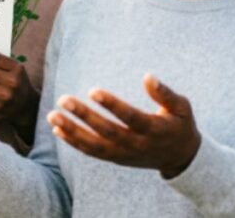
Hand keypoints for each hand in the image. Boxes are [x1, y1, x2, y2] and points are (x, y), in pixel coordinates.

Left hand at [47, 74, 201, 177]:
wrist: (180, 158)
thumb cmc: (179, 125)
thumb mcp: (182, 108)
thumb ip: (165, 93)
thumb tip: (148, 76)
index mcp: (155, 130)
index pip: (131, 117)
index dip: (112, 105)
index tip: (93, 90)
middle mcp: (138, 144)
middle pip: (107, 132)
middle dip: (84, 116)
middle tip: (63, 99)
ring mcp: (125, 154)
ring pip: (95, 145)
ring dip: (72, 131)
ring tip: (52, 115)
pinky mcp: (116, 159)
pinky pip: (91, 152)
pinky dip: (73, 142)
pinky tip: (57, 128)